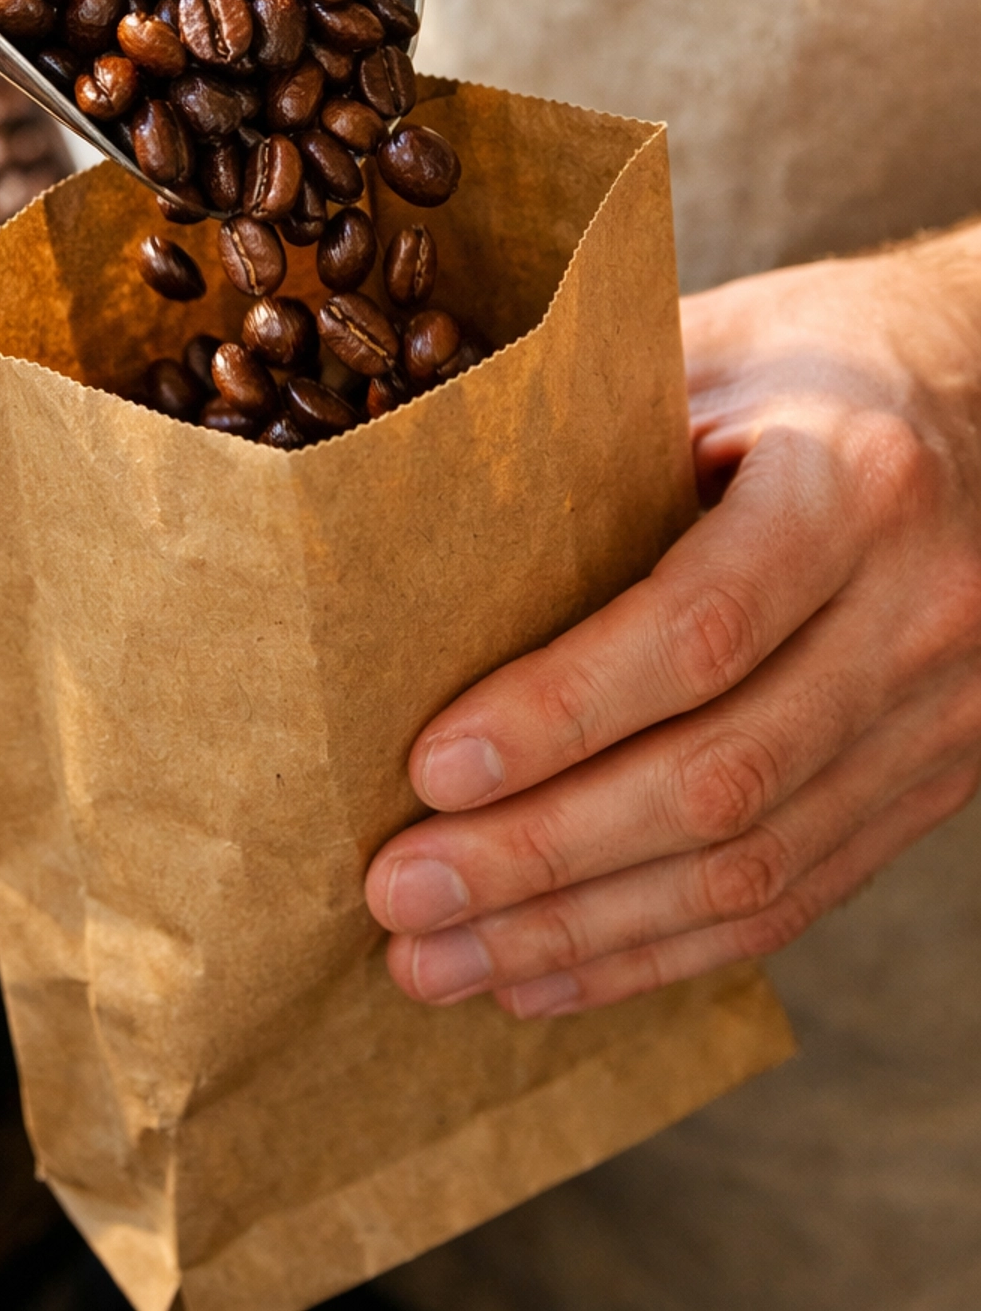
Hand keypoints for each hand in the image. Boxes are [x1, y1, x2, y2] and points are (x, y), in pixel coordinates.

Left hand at [365, 231, 980, 1014]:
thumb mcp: (716, 349)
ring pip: (753, 869)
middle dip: (542, 854)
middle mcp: (917, 614)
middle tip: (396, 890)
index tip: (431, 765)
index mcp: (853, 483)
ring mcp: (939, 718)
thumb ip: (593, 435)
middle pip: (719, 779)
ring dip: (581, 933)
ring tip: (437, 960)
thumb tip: (401, 532)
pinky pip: (792, 898)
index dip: (561, 713)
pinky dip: (658, 950)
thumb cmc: (811, 360)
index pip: (699, 629)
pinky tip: (543, 974)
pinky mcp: (929, 786)